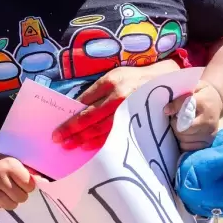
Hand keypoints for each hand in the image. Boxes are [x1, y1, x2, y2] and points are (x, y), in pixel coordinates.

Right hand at [0, 153, 36, 211]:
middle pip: (19, 197)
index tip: (25, 184)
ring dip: (10, 202)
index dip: (29, 186)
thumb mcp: (20, 164)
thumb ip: (32, 174)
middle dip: (20, 196)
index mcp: (10, 165)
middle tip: (16, 190)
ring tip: (8, 195)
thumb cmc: (7, 166)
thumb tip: (44, 183)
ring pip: (7, 205)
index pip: (28, 185)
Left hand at [53, 63, 178, 149]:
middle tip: (58, 140)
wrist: (164, 81)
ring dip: (83, 139)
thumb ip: (96, 92)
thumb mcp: (113, 76)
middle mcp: (118, 96)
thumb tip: (76, 108)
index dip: (70, 118)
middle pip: (90, 118)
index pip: (84, 103)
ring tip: (70, 146)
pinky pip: (115, 134)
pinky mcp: (136, 120)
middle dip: (72, 131)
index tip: (58, 128)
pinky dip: (100, 142)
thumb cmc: (133, 78)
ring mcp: (128, 110)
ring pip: (101, 129)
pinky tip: (89, 146)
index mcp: (110, 82)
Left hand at [165, 81, 222, 150]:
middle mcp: (208, 121)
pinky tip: (185, 135)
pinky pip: (189, 148)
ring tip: (181, 126)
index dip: (174, 113)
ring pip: (184, 139)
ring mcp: (210, 133)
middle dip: (175, 125)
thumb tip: (166, 110)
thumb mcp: (191, 89)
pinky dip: (183, 142)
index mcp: (203, 104)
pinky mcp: (209, 142)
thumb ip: (179, 98)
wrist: (216, 101)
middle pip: (183, 130)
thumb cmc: (199, 94)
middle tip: (175, 120)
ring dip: (178, 134)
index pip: (185, 112)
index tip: (168, 112)